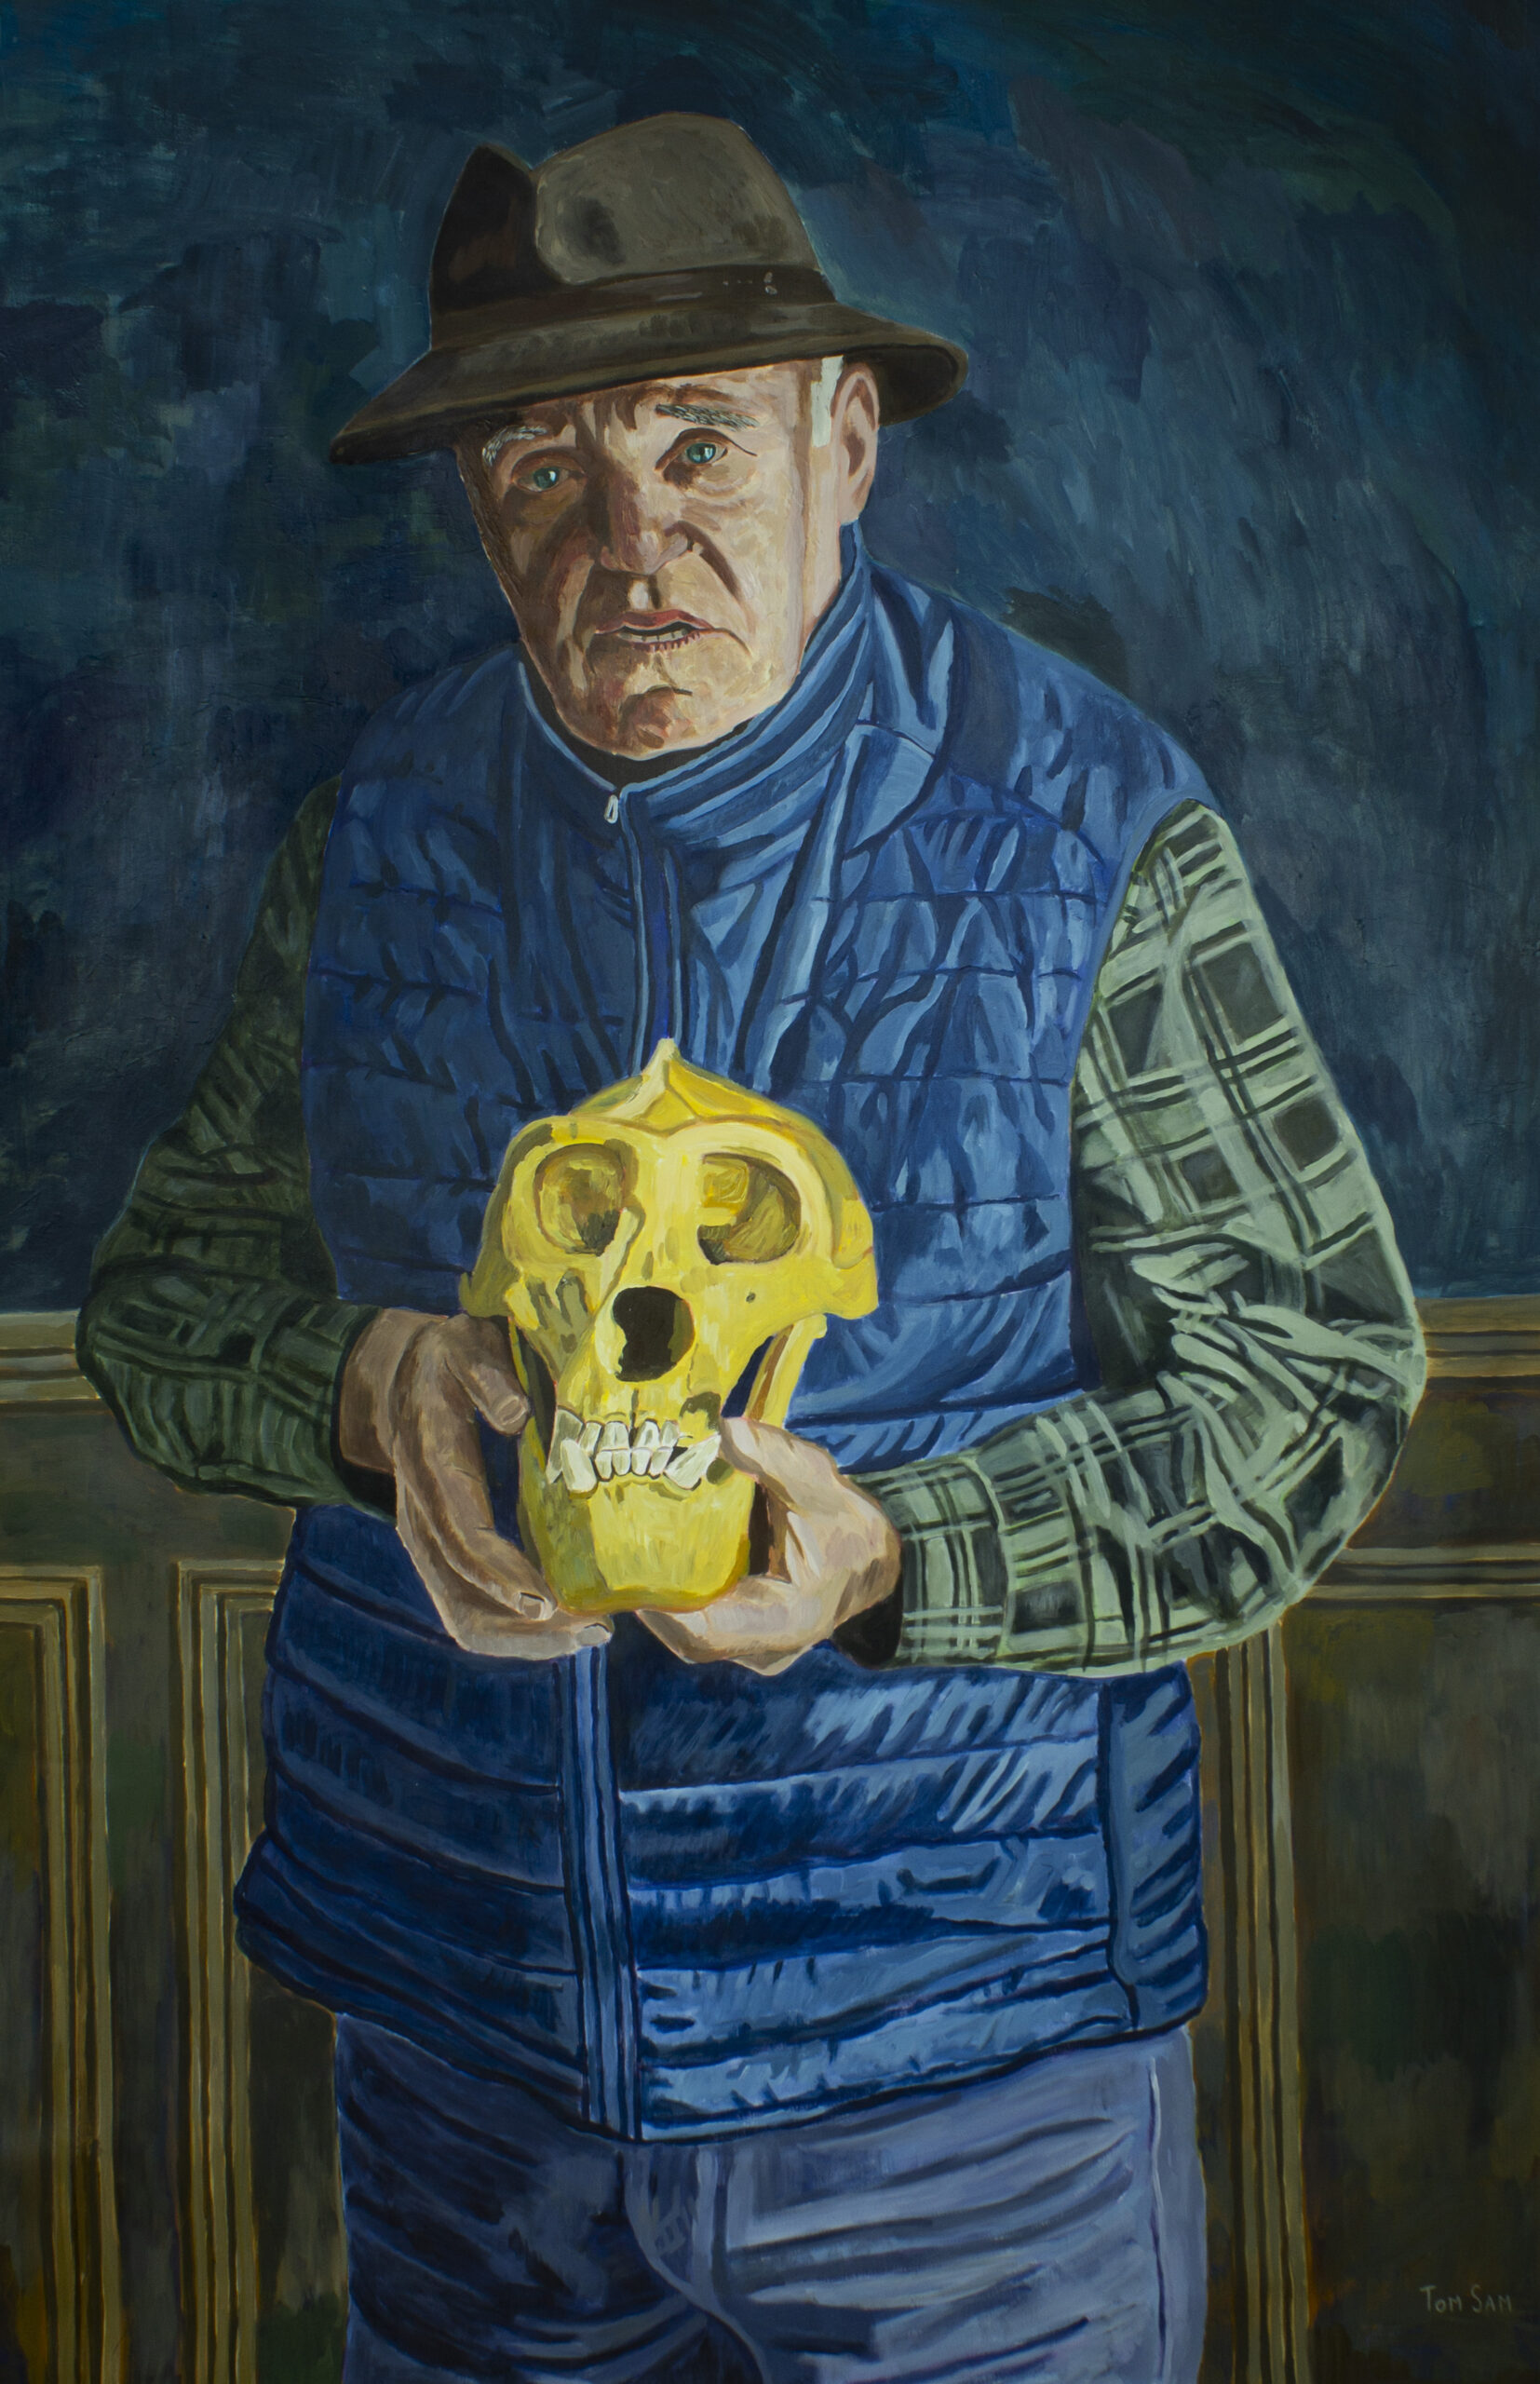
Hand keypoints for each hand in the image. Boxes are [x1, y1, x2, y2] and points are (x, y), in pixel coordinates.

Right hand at [338, 1309, 610, 1659]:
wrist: (399, 1378)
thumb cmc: (448, 1359)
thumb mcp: (464, 1346)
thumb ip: (486, 1374)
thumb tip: (518, 1414)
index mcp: (431, 1468)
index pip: (462, 1535)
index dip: (500, 1573)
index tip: (546, 1601)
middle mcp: (423, 1518)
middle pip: (462, 1598)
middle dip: (525, 1627)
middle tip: (594, 1629)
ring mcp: (430, 1543)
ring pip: (465, 1616)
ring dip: (525, 1639)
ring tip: (592, 1634)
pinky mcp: (445, 1554)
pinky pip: (471, 1610)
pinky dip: (517, 1631)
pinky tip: (568, 1624)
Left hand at [637, 1416, 900, 1676]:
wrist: (874, 1561)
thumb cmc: (851, 1528)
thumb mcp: (822, 1487)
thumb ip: (776, 1459)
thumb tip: (724, 1429)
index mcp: (788, 1622)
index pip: (708, 1633)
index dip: (662, 1609)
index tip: (626, 1571)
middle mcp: (764, 1647)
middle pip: (688, 1635)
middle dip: (647, 1596)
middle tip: (608, 1550)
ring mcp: (749, 1646)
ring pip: (687, 1629)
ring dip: (655, 1594)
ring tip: (618, 1549)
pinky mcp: (739, 1632)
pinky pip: (696, 1620)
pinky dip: (673, 1590)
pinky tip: (647, 1555)